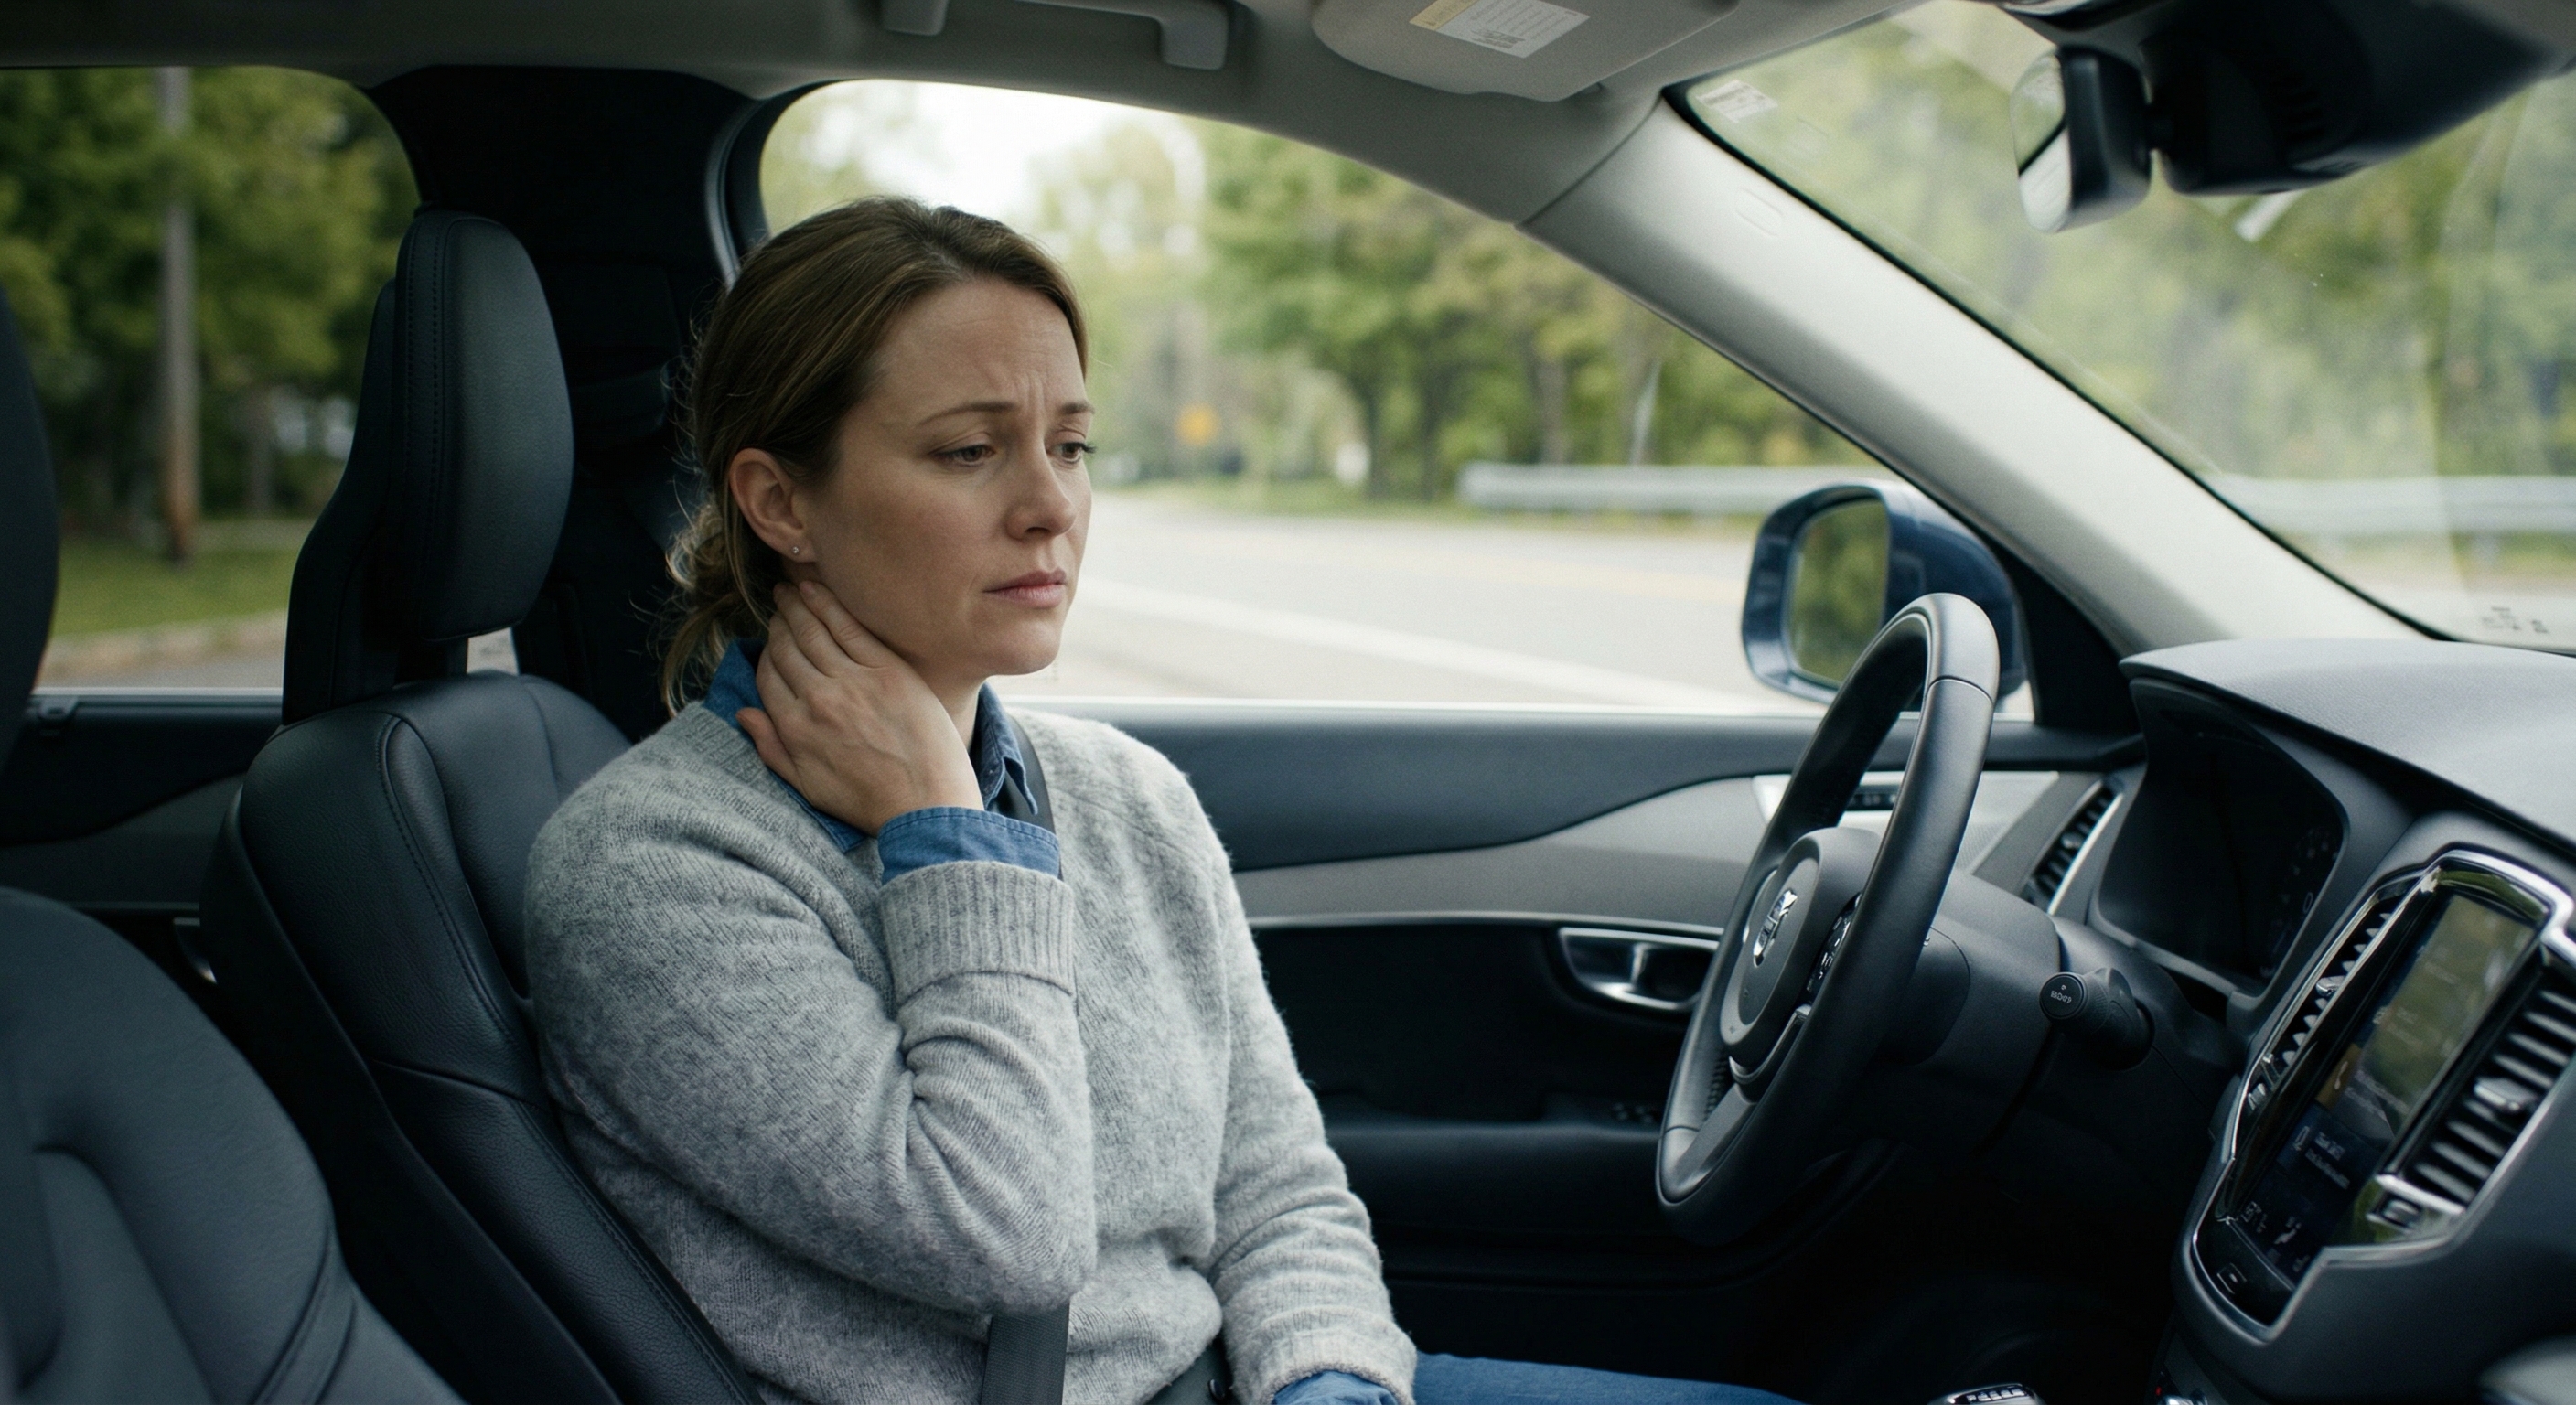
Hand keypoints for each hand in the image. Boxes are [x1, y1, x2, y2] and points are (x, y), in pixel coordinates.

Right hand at [736, 581, 982, 834]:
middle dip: (779, 622)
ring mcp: (853, 681)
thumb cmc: (869, 802)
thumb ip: (772, 749)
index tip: (770, 639)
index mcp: (795, 728)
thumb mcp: (808, 786)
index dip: (765, 653)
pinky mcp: (888, 670)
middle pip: (788, 648)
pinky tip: (816, 589)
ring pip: (813, 631)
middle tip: (778, 604)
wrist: (927, 805)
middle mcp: (818, 699)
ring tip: (791, 591)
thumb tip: (744, 713)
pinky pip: (849, 627)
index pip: (768, 676)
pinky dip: (828, 604)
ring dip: (797, 606)